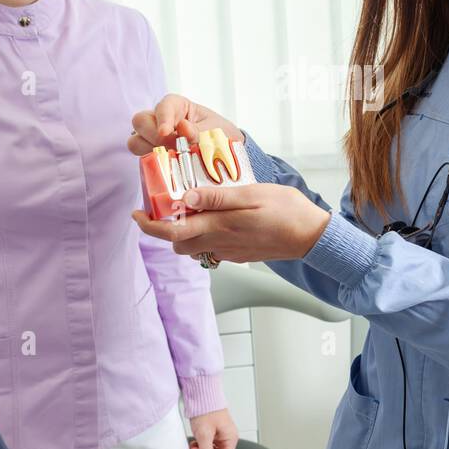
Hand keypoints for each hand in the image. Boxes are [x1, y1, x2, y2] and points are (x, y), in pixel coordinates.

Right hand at [127, 94, 243, 156]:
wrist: (226, 153)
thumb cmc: (220, 135)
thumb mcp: (214, 131)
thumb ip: (198, 131)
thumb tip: (182, 128)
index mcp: (177, 106)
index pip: (163, 105)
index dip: (162, 118)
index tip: (165, 132)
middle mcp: (161, 120)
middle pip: (140, 121)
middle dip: (152, 135)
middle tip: (171, 147)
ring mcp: (154, 139)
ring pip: (135, 142)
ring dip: (149, 151)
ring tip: (170, 158)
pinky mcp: (153, 156)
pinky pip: (142, 159)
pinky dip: (152, 164)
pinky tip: (167, 168)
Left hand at [132, 183, 331, 263]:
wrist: (311, 236)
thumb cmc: (286, 211)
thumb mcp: (251, 194)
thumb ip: (217, 197)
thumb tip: (185, 197)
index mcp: (220, 226)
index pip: (173, 232)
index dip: (149, 226)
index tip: (137, 214)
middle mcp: (220, 243)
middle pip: (179, 244)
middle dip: (167, 229)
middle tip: (169, 206)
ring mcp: (230, 251)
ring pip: (195, 248)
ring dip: (187, 233)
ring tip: (194, 209)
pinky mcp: (239, 254)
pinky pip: (212, 249)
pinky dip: (205, 235)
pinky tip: (216, 217)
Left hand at [188, 408, 238, 448]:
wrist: (201, 395)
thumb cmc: (206, 409)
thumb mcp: (204, 435)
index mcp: (230, 439)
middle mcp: (227, 438)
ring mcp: (220, 436)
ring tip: (194, 447)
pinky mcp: (212, 433)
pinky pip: (207, 446)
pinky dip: (200, 448)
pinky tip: (195, 443)